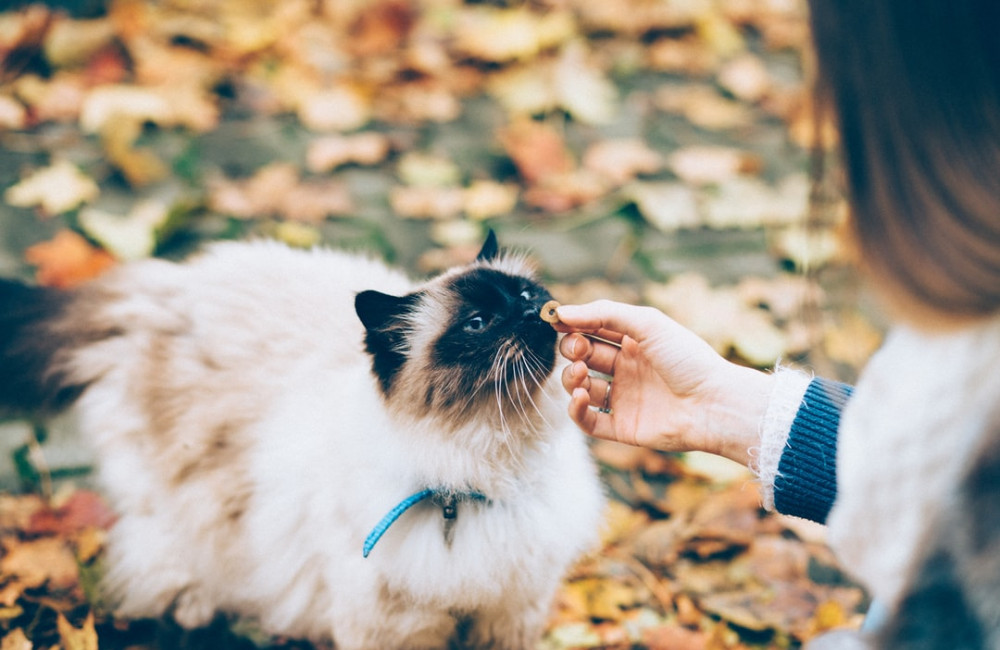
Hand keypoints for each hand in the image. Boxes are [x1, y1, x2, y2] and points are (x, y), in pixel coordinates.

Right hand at [554, 300, 773, 465]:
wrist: (714, 404)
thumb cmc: (688, 359)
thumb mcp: (647, 323)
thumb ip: (603, 314)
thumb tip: (562, 313)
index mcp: (635, 343)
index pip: (593, 330)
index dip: (574, 326)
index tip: (557, 322)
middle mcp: (627, 370)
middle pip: (583, 357)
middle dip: (572, 350)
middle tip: (578, 349)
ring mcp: (624, 399)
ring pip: (581, 388)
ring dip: (571, 378)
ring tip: (581, 374)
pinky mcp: (622, 427)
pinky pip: (588, 421)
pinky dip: (576, 409)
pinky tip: (581, 396)